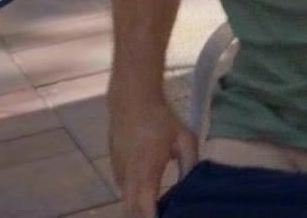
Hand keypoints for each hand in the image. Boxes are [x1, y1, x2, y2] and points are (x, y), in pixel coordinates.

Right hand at [108, 96, 196, 217]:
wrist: (131, 101)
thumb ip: (190, 164)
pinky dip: (132, 199)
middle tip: (163, 215)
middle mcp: (129, 175)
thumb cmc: (160, 118)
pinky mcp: (114, 168)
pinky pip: (122, 191)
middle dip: (144, 217)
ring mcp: (119, 172)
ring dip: (137, 210)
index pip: (145, 205)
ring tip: (156, 210)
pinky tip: (146, 199)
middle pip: (132, 210)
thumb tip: (192, 186)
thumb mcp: (184, 138)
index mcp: (147, 169)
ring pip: (125, 202)